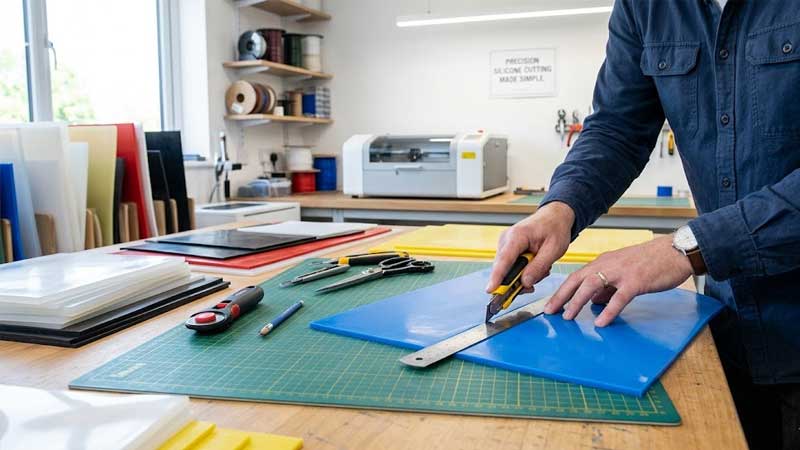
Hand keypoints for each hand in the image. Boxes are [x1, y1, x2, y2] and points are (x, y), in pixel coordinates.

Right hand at [486, 201, 574, 292]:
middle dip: (518, 280)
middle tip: (537, 280)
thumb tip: (525, 283)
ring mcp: (505, 244)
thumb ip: (538, 267)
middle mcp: (506, 239)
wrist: (554, 216)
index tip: (490, 289)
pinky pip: (510, 266)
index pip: (505, 259)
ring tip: (542, 268)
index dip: (497, 276)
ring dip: (523, 275)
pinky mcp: (507, 248)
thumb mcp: (554, 249)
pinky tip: (535, 266)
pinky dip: (522, 271)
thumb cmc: (555, 229)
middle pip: (503, 268)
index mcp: (518, 235)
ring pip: (507, 270)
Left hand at [543, 235, 693, 326]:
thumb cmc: (651, 262)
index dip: (561, 291)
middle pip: (578, 280)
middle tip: (549, 311)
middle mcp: (608, 265)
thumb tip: (593, 301)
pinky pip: (619, 297)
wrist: (675, 251)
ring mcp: (621, 272)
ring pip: (592, 285)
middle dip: (561, 296)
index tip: (550, 304)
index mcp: (603, 262)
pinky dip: (608, 310)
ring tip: (568, 316)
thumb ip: (607, 286)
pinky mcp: (636, 281)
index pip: (576, 277)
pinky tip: (601, 322)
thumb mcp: (623, 272)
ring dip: (577, 301)